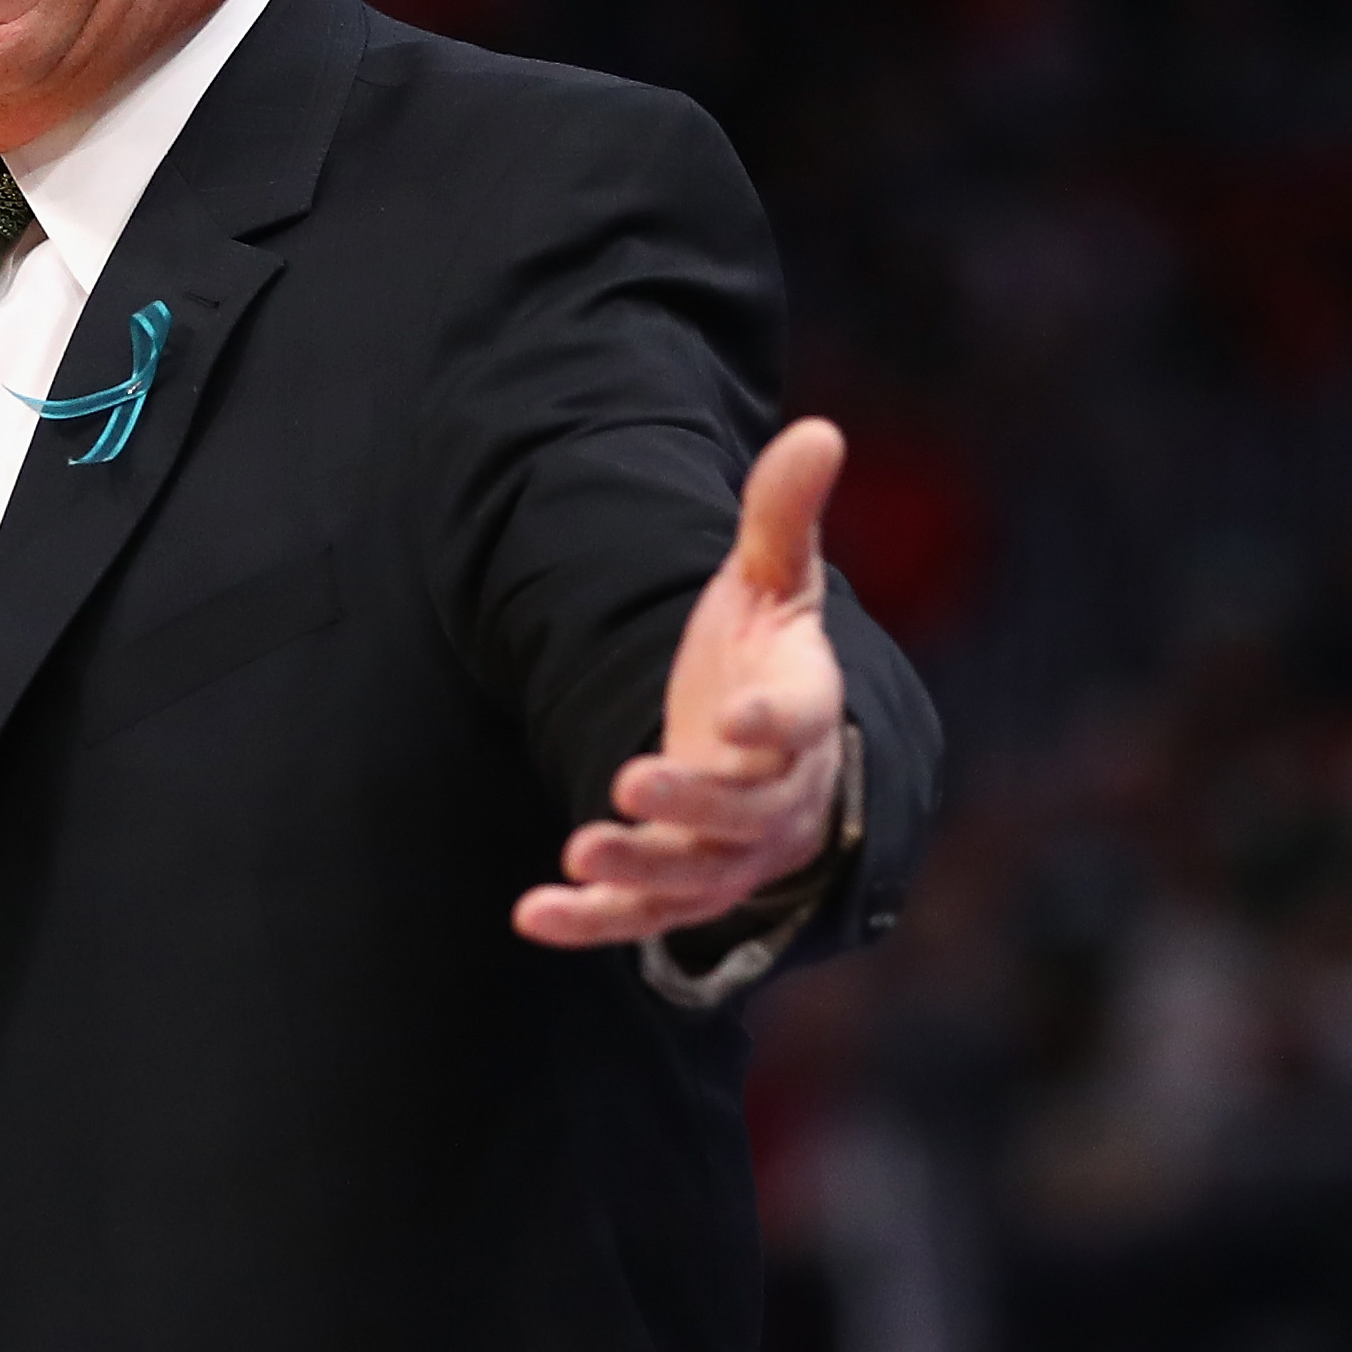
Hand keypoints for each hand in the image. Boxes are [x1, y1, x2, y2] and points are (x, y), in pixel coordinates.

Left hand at [513, 419, 847, 949]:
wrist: (763, 742)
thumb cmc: (765, 654)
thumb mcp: (773, 580)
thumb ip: (783, 515)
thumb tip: (820, 427)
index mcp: (804, 713)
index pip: (801, 720)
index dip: (774, 719)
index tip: (738, 715)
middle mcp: (778, 795)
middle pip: (744, 811)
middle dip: (691, 800)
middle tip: (628, 779)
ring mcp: (730, 849)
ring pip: (695, 876)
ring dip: (638, 872)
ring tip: (578, 851)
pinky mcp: (682, 883)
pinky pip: (640, 919)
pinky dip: (590, 924)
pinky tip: (532, 915)